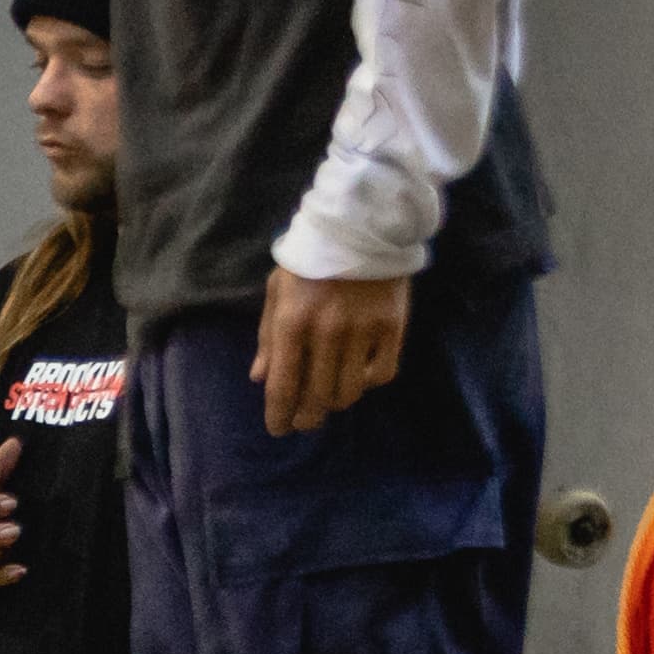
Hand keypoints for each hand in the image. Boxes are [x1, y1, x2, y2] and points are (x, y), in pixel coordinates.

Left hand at [254, 269, 408, 436]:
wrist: (362, 224)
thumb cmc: (312, 259)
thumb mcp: (278, 290)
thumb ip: (267, 337)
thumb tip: (261, 378)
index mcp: (291, 323)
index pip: (282, 387)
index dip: (279, 416)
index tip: (279, 429)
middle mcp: (326, 331)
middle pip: (316, 397)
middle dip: (307, 417)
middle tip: (305, 420)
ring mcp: (362, 330)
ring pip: (349, 391)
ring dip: (337, 401)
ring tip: (330, 396)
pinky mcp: (393, 325)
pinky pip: (383, 374)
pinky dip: (369, 382)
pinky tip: (360, 374)